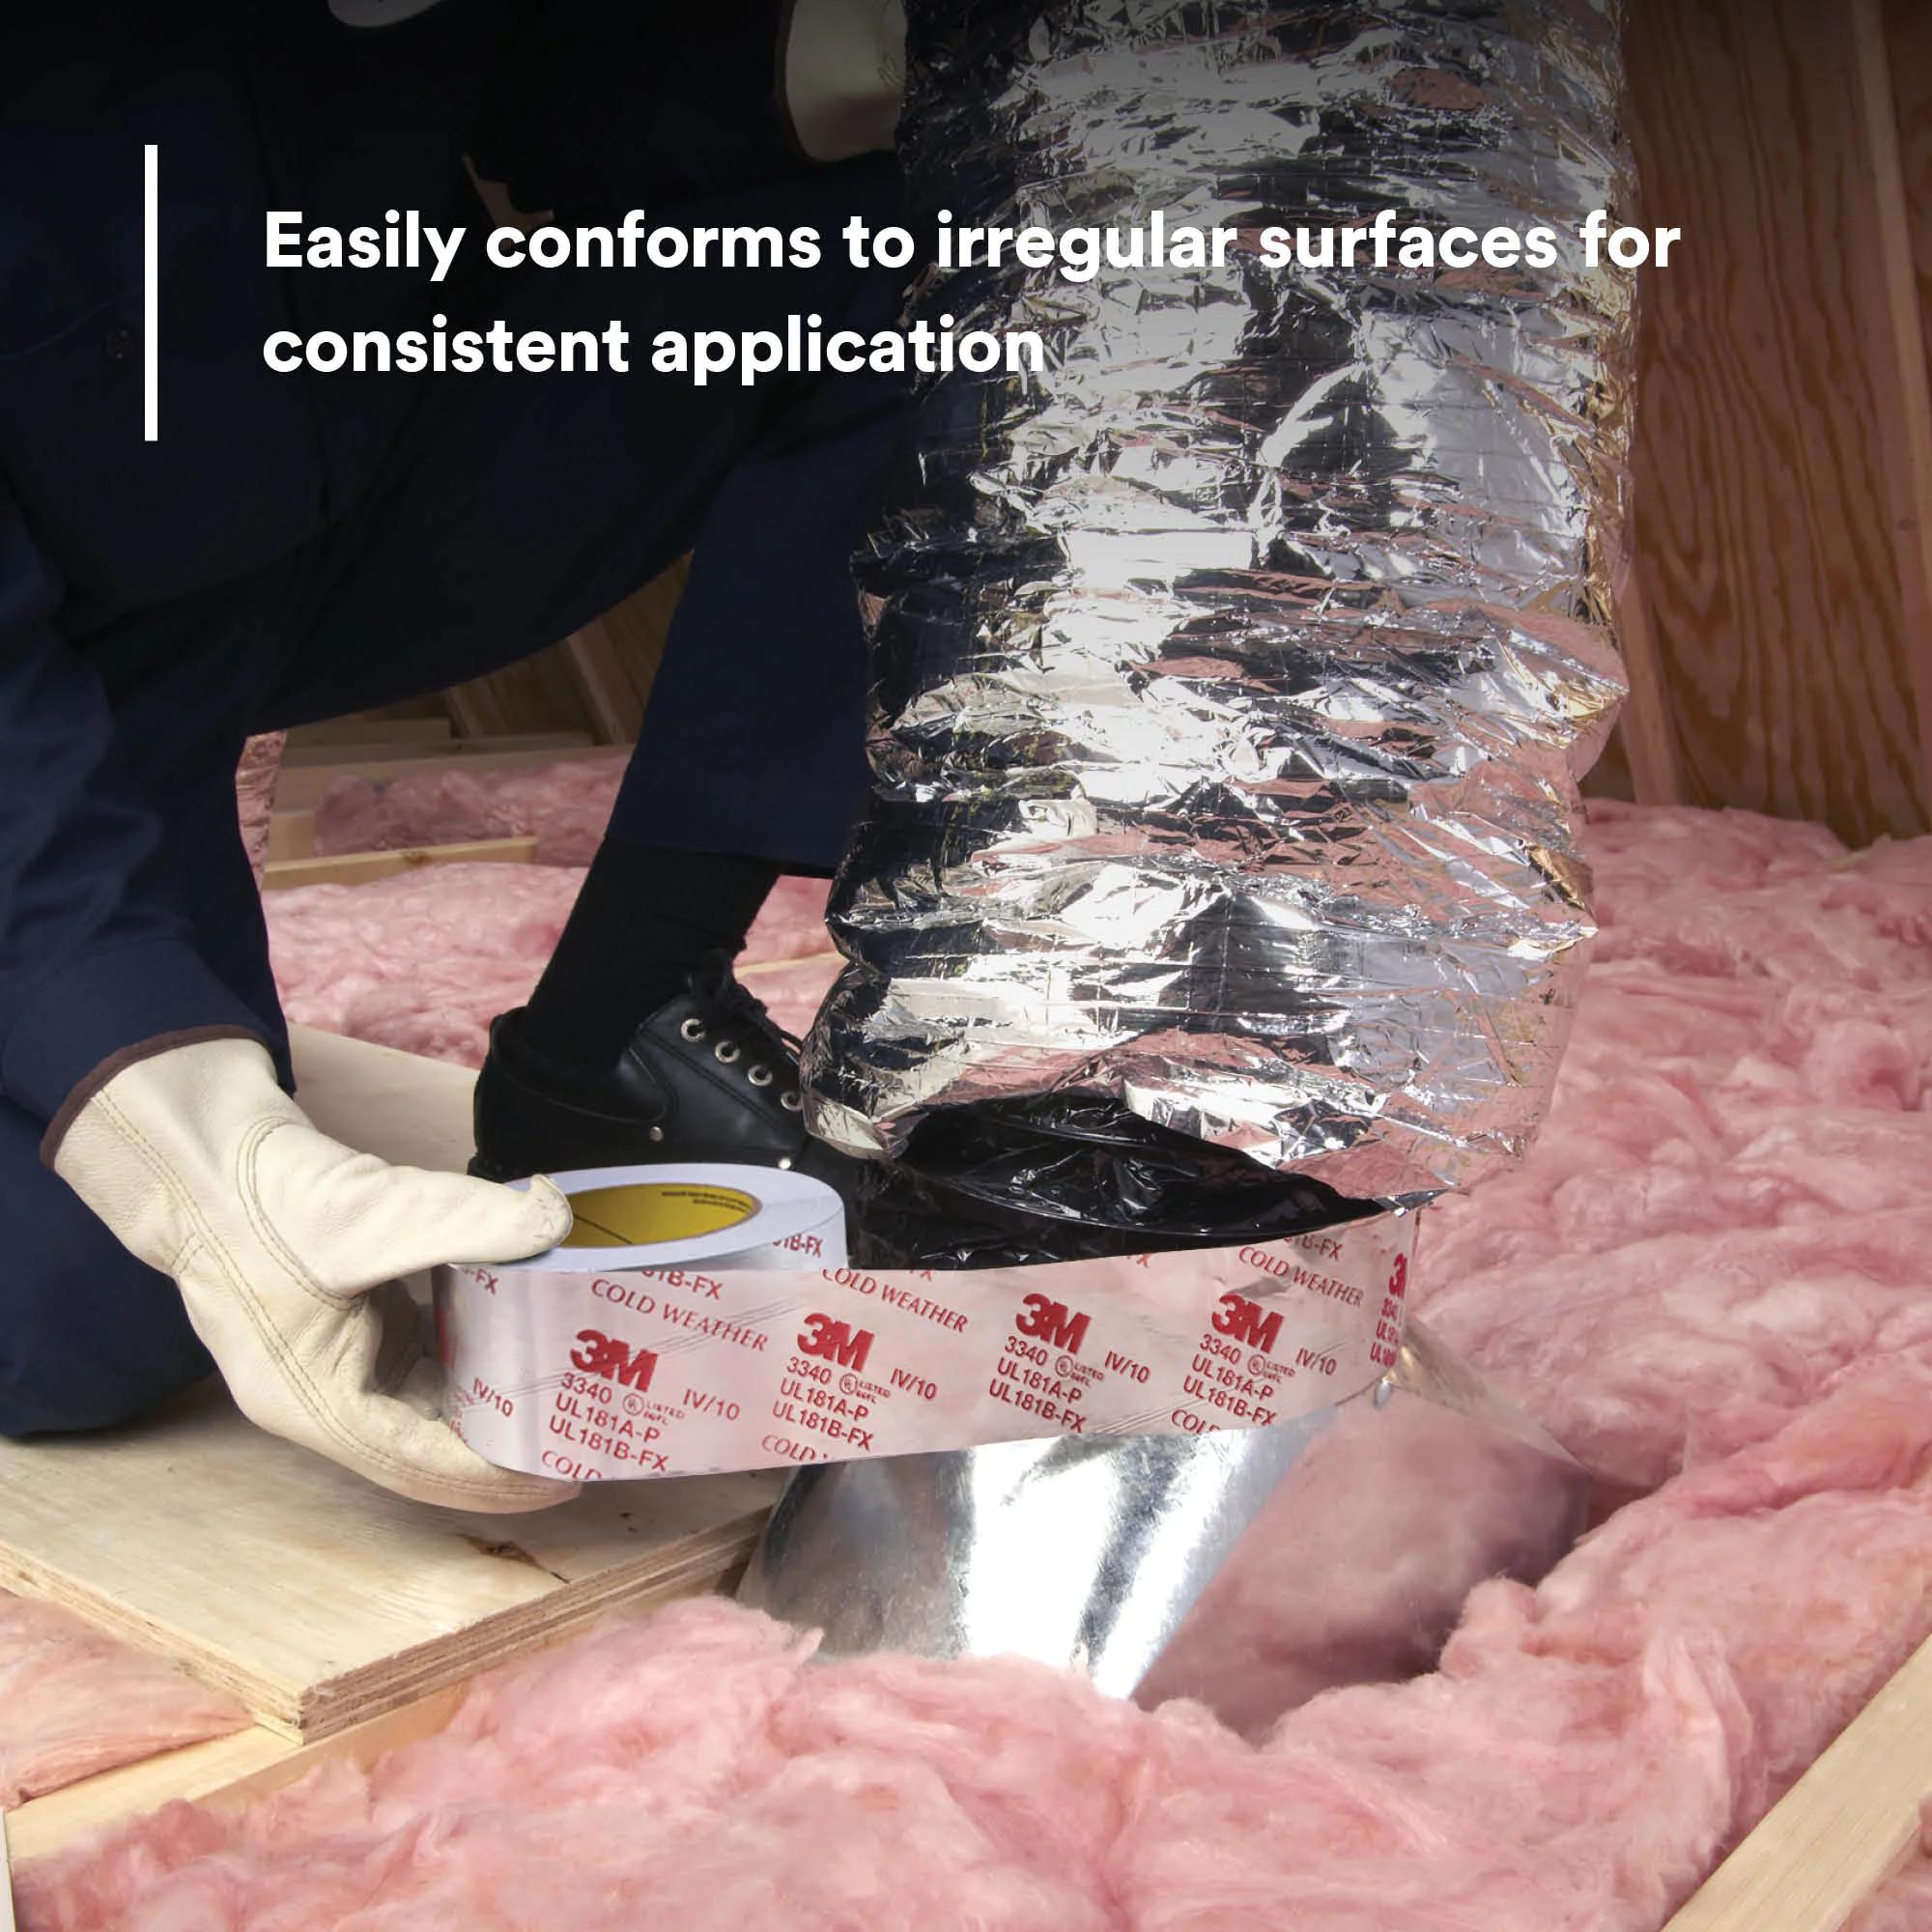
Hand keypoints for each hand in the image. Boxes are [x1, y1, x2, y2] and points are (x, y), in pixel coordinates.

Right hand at [53, 1036, 575, 1511]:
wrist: (203, 1157)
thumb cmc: (264, 1198)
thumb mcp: (372, 1211)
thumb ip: (466, 1219)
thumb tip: (554, 1221)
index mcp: (313, 1404)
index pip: (419, 1465)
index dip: (495, 1478)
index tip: (564, 1476)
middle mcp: (324, 1400)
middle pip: (428, 1448)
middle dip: (504, 1450)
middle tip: (582, 1440)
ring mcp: (338, 1366)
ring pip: (430, 1405)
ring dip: (493, 1404)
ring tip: (568, 1400)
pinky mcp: (354, 1329)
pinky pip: (425, 1361)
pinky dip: (474, 1357)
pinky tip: (527, 1342)